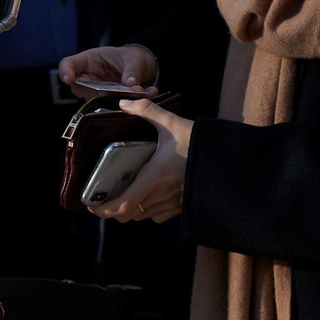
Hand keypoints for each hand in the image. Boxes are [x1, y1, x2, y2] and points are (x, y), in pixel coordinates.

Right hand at [58, 45, 158, 99]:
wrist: (145, 69)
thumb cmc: (134, 58)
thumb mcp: (135, 59)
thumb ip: (132, 70)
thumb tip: (130, 84)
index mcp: (90, 60)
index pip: (69, 64)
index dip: (65, 72)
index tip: (70, 79)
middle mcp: (90, 77)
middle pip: (79, 88)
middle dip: (96, 92)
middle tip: (113, 92)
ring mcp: (98, 92)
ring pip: (96, 101)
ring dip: (117, 100)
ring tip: (139, 91)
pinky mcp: (109, 103)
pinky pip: (113, 108)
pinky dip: (131, 105)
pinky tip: (147, 94)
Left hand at [88, 98, 191, 223]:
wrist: (228, 157)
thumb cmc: (198, 140)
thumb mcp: (171, 121)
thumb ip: (145, 109)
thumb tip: (122, 103)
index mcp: (154, 176)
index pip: (123, 204)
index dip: (104, 210)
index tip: (91, 205)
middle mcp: (162, 194)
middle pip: (129, 215)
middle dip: (112, 211)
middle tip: (101, 199)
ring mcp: (174, 202)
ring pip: (144, 216)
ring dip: (130, 210)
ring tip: (120, 196)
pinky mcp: (184, 205)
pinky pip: (160, 215)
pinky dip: (148, 210)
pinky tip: (146, 196)